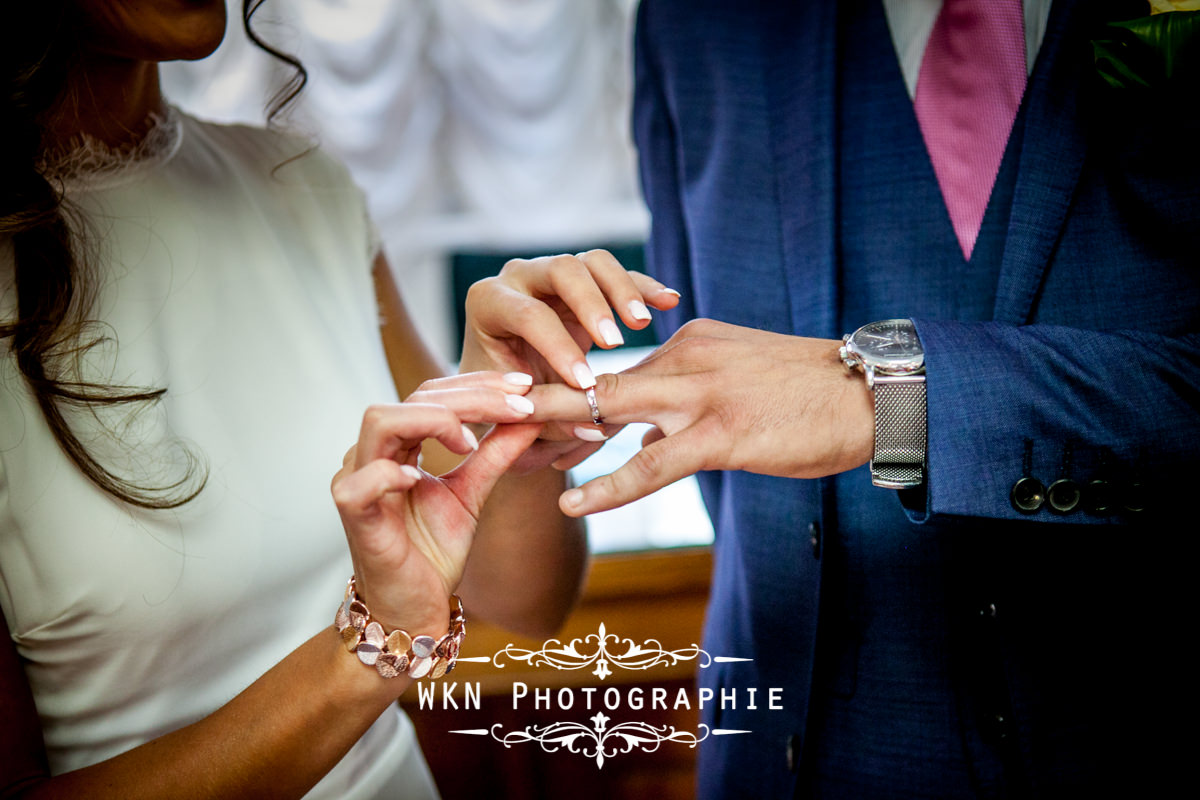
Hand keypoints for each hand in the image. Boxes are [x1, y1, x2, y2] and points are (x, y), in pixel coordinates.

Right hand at [330, 372, 540, 634]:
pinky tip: (421, 477)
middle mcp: (372, 454)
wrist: (415, 608)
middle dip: (472, 397)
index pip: (433, 394)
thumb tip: (533, 416)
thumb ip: (495, 454)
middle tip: (519, 405)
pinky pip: (361, 482)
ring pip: (380, 421)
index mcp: (397, 444)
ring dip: (434, 421)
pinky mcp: (352, 515)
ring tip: (470, 443)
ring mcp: (356, 480)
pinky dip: (390, 473)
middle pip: (413, 398)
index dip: (479, 386)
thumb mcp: (472, 493)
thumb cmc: (432, 551)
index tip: (525, 387)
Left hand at [460, 250, 679, 470]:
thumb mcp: (522, 420)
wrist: (514, 396)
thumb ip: (551, 422)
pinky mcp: (585, 281)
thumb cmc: (509, 410)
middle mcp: (517, 278)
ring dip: (623, 290)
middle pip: (562, 270)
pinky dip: (643, 287)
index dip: (559, 347)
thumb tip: (592, 424)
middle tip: (617, 344)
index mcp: (488, 305)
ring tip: (643, 325)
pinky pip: (618, 274)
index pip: (528, 315)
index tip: (587, 383)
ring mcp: (553, 273)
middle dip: (593, 306)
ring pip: (593, 263)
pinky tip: (669, 302)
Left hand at [523, 319, 875, 515]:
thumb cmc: (806, 395)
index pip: (609, 365)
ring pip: (607, 411)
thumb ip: (683, 404)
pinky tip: (571, 503)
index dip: (561, 391)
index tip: (517, 403)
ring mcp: (700, 395)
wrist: (868, 395)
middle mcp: (684, 358)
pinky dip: (605, 484)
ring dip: (552, 432)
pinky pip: (651, 465)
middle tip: (483, 412)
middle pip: (591, 378)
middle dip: (534, 397)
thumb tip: (647, 440)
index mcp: (687, 342)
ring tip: (503, 449)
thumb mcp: (735, 383)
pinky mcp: (721, 435)